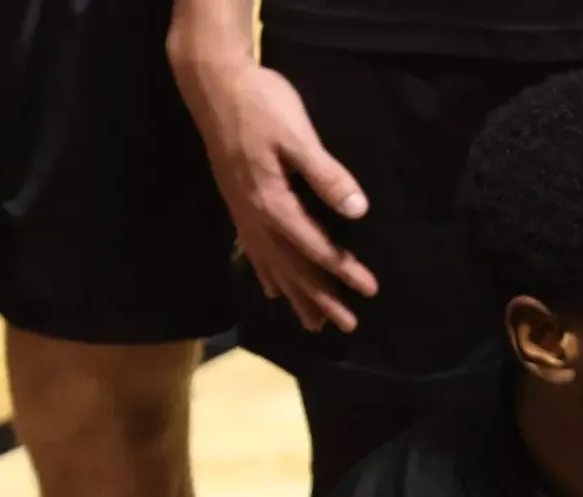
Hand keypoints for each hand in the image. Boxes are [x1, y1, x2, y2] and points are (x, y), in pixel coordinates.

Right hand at [175, 55, 377, 331]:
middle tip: (347, 326)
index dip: (343, 272)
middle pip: (292, 268)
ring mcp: (243, 213)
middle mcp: (255, 217)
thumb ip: (326, 174)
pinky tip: (273, 291)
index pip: (314, 248)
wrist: (213, 84)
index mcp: (272, 203)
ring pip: (272, 266)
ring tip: (314, 324)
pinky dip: (266, 275)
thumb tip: (357, 210)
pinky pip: (252, 252)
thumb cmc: (260, 104)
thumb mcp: (297, 135)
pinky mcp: (237, 204)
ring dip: (295, 296)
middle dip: (320, 299)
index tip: (369, 290)